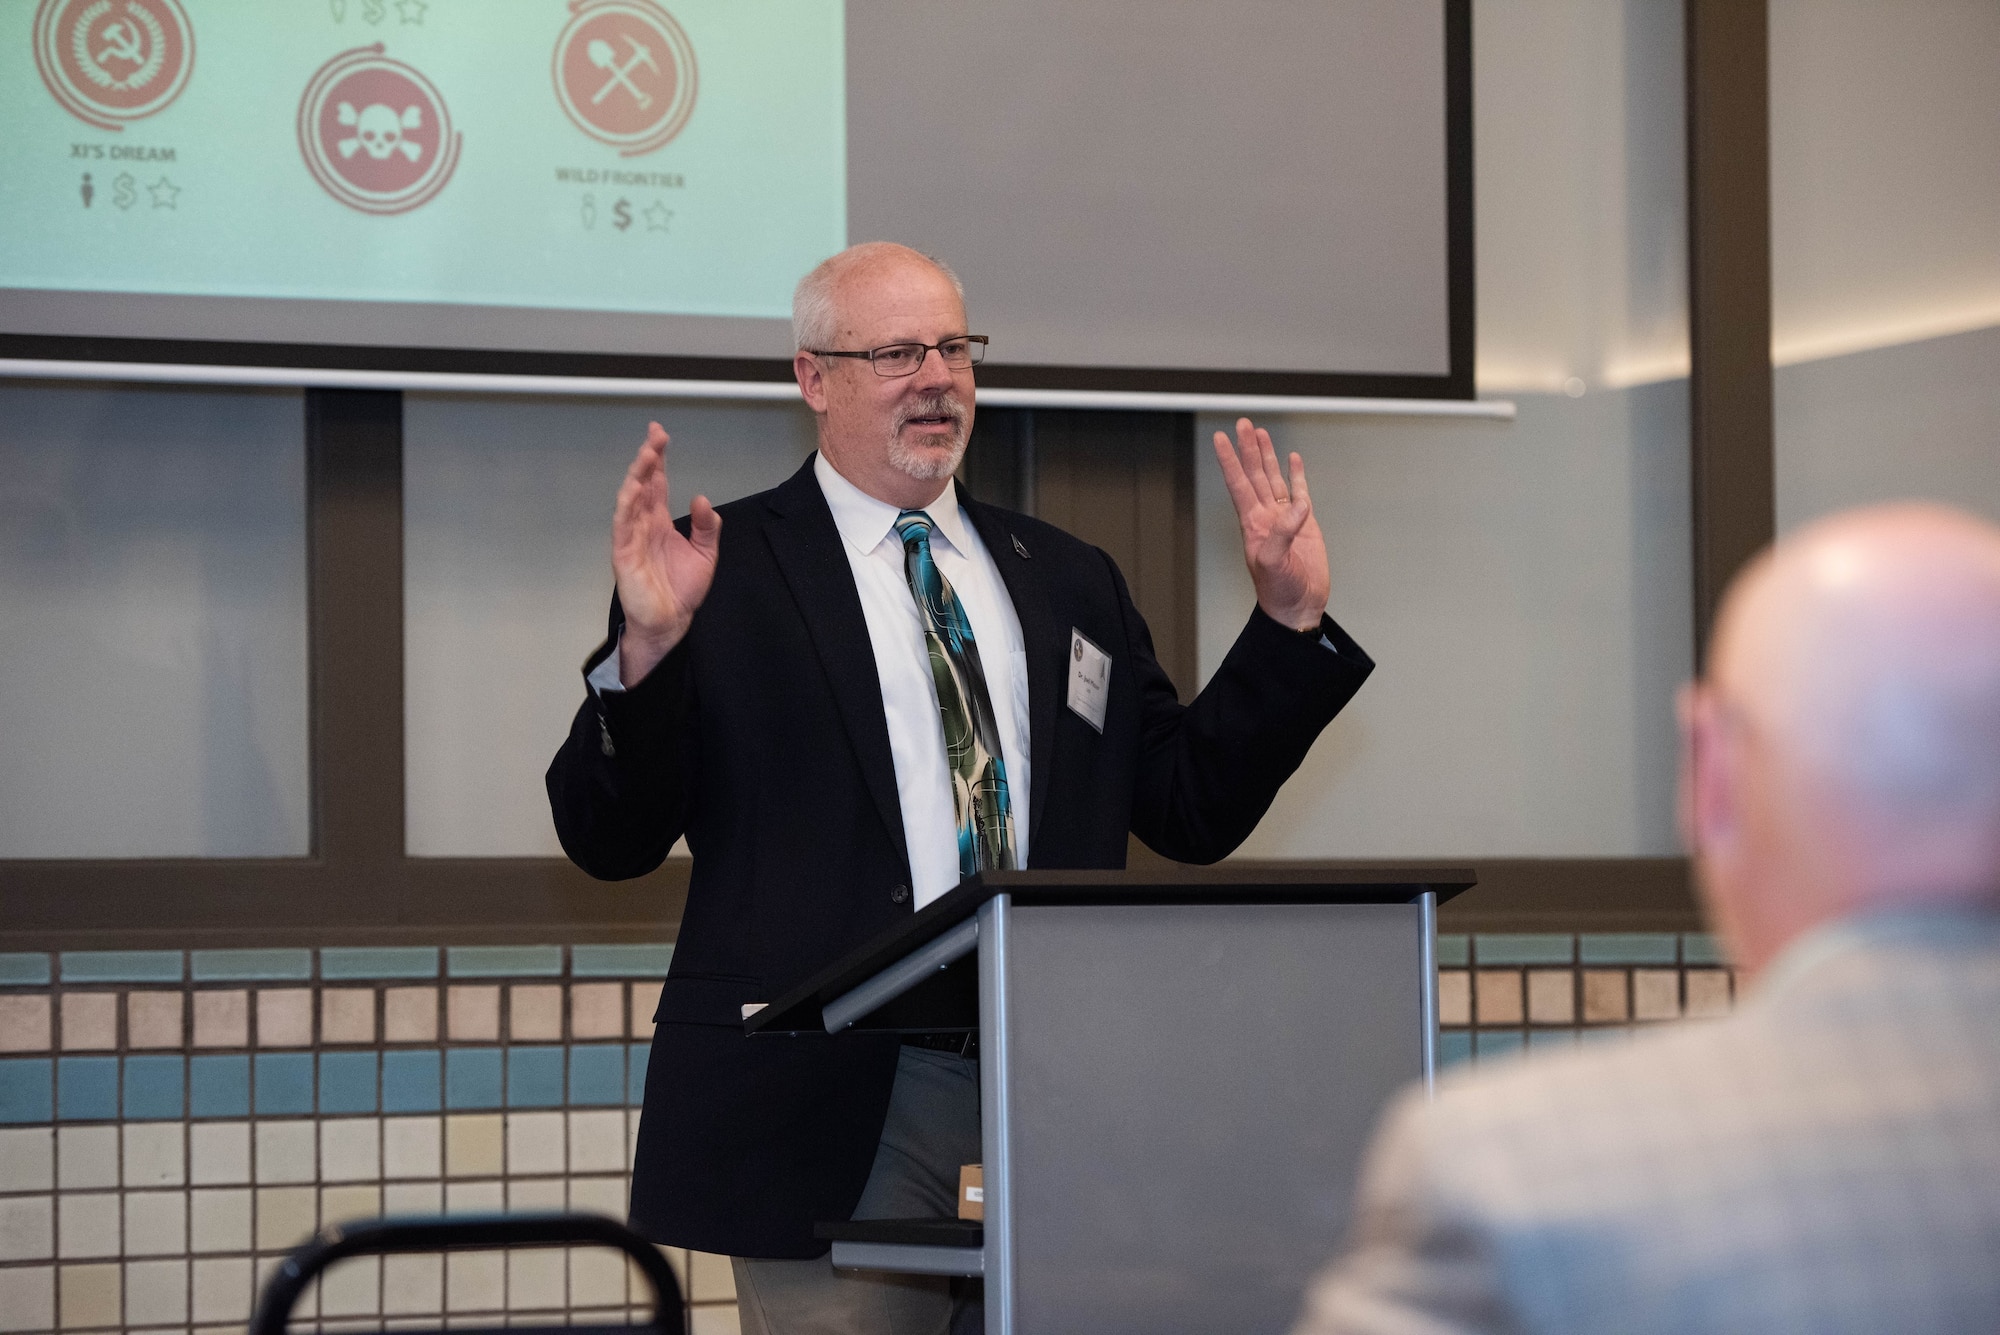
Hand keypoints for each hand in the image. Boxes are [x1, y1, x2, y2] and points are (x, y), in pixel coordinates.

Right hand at [612, 423, 721, 684]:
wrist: (671, 621)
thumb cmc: (682, 589)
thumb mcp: (705, 554)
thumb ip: (707, 527)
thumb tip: (701, 498)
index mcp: (660, 521)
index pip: (657, 483)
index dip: (658, 459)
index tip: (660, 434)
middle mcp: (643, 524)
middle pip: (642, 484)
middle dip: (647, 459)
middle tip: (655, 436)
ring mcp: (631, 537)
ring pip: (630, 499)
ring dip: (637, 476)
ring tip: (646, 455)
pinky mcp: (623, 554)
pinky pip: (622, 525)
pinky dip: (626, 505)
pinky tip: (632, 488)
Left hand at [1212, 417, 1329, 631]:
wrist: (1298, 607)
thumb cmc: (1279, 591)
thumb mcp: (1273, 563)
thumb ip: (1282, 533)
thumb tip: (1298, 506)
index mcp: (1252, 524)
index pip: (1237, 484)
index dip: (1229, 460)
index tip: (1219, 439)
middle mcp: (1265, 517)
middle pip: (1254, 474)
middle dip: (1248, 449)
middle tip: (1243, 424)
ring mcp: (1284, 519)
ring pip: (1272, 479)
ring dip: (1266, 456)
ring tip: (1260, 433)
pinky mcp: (1304, 525)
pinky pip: (1298, 493)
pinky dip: (1296, 475)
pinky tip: (1292, 460)